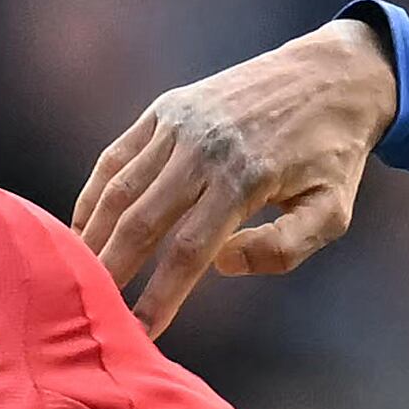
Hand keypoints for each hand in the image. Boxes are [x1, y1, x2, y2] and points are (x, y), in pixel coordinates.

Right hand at [72, 14, 397, 335]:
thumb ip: (283, 249)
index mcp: (246, 178)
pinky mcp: (166, 109)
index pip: (188, 251)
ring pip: (120, 190)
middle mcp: (204, 148)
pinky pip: (116, 158)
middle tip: (87, 315)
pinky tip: (82, 230)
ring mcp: (180, 124)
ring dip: (92, 238)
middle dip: (111, 273)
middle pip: (142, 223)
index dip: (159, 297)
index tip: (140, 334)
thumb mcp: (332, 211)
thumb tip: (221, 265)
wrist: (333, 74)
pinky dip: (93, 196)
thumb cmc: (333, 155)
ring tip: (76, 279)